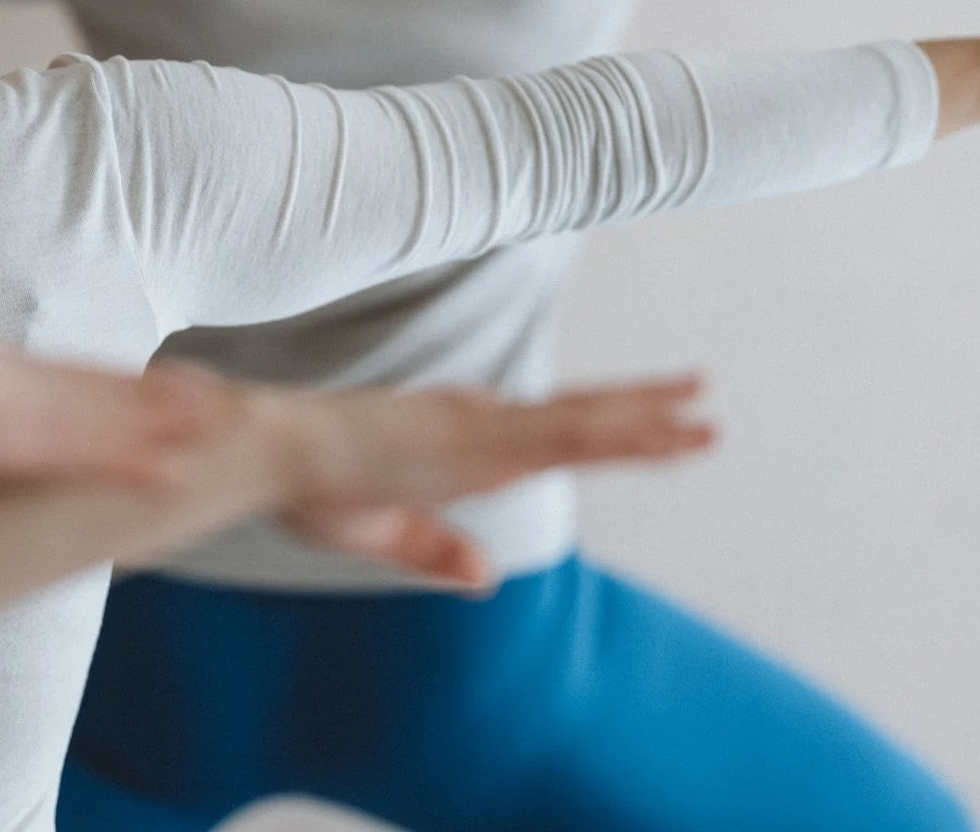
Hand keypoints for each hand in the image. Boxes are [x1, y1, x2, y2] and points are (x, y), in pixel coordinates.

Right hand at [0, 316, 237, 489]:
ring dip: (166, 419)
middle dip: (154, 392)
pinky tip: (176, 475)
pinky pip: (88, 456)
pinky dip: (134, 463)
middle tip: (214, 394)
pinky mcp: (8, 442)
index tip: (135, 382)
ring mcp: (9, 407)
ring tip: (226, 419)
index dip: (93, 381)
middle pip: (92, 385)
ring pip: (108, 415)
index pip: (42, 375)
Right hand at [267, 376, 714, 586]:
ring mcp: (482, 428)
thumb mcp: (380, 529)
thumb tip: (487, 578)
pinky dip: (616, 432)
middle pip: (581, 417)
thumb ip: (435, 549)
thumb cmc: (310, 484)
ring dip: (648, 420)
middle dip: (647, 411)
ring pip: (584, 423)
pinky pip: (563, 436)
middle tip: (707, 400)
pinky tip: (657, 432)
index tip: (655, 416)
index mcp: (460, 439)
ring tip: (706, 417)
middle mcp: (480, 425)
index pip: (550, 430)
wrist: (271, 451)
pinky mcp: (476, 439)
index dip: (605, 424)